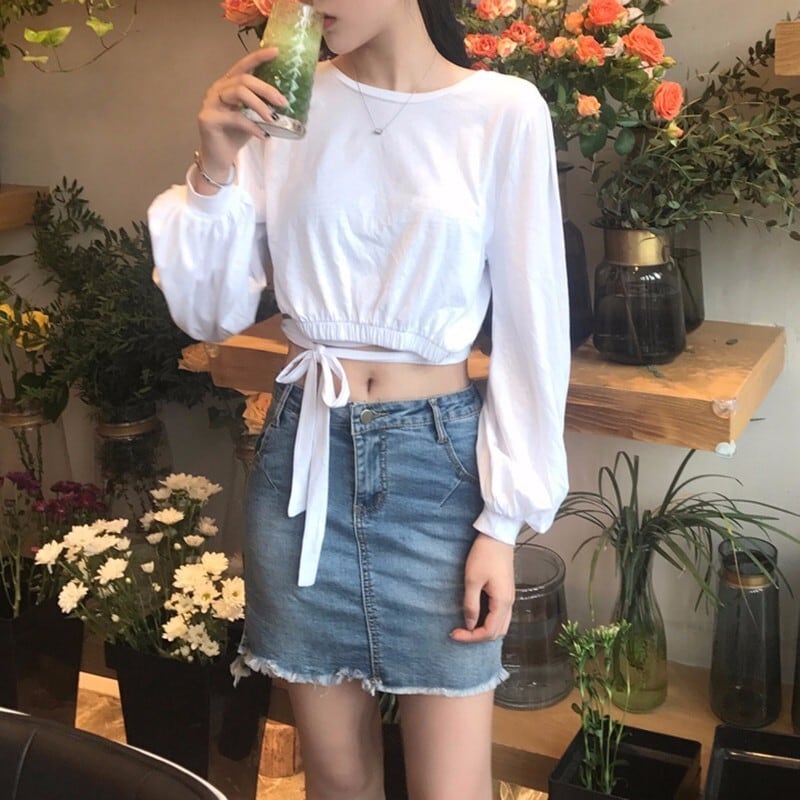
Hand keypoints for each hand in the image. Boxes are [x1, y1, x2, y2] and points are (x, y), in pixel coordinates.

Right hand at [194, 48, 288, 190]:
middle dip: (267, 90)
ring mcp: (210, 102)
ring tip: (273, 119)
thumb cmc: (235, 135)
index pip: (243, 65)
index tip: (276, 52)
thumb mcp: (251, 116)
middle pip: (244, 79)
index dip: (258, 57)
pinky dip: (252, 126)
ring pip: (239, 93)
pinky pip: (235, 117)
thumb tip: (285, 101)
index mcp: (228, 85)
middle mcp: (217, 89)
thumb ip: (261, 104)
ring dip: (260, 106)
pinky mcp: (208, 118)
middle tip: (283, 103)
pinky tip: (262, 135)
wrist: (219, 158)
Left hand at [450, 533, 514, 643]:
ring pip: (501, 625)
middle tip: (458, 632)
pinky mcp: (506, 592)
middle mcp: (510, 603)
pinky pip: (501, 615)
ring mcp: (510, 598)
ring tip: (466, 626)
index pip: (489, 632)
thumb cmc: (484, 555)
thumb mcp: (472, 580)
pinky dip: (489, 621)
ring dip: (485, 630)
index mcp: (502, 602)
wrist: (497, 536)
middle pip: (497, 632)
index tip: (454, 633)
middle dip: (477, 636)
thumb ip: (471, 605)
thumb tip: (469, 624)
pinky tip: (476, 616)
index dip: (471, 637)